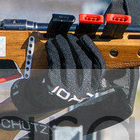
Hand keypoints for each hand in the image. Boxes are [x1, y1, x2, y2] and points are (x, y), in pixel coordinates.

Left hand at [9, 32, 137, 131]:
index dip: (92, 49)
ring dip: (63, 46)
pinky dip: (53, 52)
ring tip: (58, 38)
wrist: (41, 103)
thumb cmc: (60, 88)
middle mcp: (83, 91)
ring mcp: (68, 90)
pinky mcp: (54, 86)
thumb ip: (83, 68)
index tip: (84, 38)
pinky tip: (50, 45)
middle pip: (84, 62)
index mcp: (92, 89)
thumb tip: (81, 43)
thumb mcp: (76, 82)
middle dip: (76, 46)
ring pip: (69, 62)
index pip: (99, 66)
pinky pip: (55, 64)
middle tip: (68, 36)